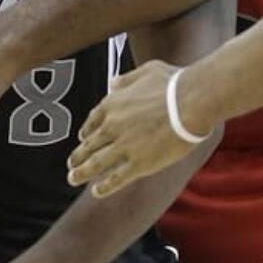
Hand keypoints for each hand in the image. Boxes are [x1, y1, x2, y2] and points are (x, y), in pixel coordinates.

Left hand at [67, 61, 196, 197]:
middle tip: (71, 164)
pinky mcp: (138, 164)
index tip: (82, 139)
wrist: (192, 102)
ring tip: (73, 178)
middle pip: (89, 145)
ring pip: (95, 164)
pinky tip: (96, 192)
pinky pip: (116, 179)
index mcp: (112, 104)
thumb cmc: (174, 84)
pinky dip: (104, 187)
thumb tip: (113, 83)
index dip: (86, 132)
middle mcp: (112, 126)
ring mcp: (123, 146)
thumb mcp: (146, 71)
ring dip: (81, 173)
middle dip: (78, 156)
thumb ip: (126, 79)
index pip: (92, 122)